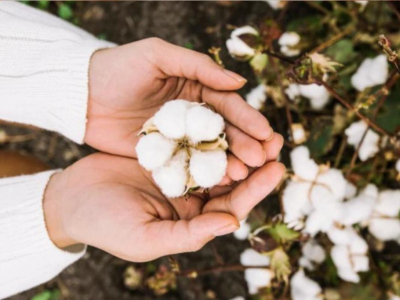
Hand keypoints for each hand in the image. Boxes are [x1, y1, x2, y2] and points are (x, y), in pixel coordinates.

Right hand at [44, 147, 283, 260]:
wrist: (72, 200)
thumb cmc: (105, 225)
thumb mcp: (145, 237)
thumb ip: (189, 234)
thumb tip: (232, 223)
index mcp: (192, 221)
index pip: (232, 206)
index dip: (255, 189)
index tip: (276, 168)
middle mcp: (191, 199)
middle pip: (231, 181)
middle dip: (254, 162)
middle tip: (276, 141)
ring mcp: (179, 174)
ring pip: (216, 158)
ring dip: (237, 142)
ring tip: (259, 126)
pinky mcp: (166, 154)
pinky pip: (193, 141)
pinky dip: (209, 131)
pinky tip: (223, 116)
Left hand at [86, 38, 275, 182]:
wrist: (82, 94)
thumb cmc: (120, 68)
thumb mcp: (158, 55)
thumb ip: (199, 66)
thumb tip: (240, 81)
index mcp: (196, 89)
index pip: (228, 105)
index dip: (248, 119)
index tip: (266, 134)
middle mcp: (192, 115)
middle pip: (224, 131)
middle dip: (245, 145)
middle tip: (262, 160)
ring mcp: (179, 137)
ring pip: (209, 150)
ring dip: (229, 162)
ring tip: (245, 174)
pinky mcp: (163, 154)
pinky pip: (186, 164)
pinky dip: (202, 173)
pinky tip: (218, 182)